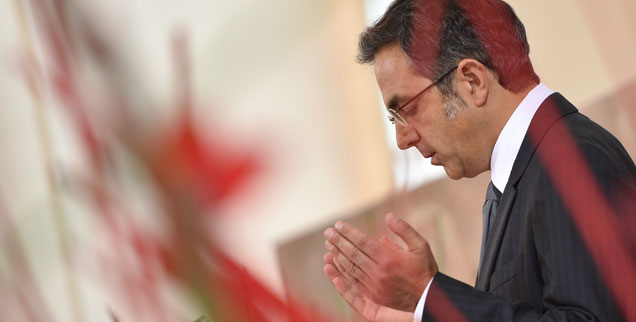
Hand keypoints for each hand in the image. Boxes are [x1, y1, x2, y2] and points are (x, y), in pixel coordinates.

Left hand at [323, 213, 437, 311]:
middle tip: (327, 233)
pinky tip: (332, 267)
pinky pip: (352, 284)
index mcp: (388, 258)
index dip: (348, 232)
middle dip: (338, 241)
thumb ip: (404, 230)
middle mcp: (378, 272)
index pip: (361, 242)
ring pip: (349, 268)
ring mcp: (374, 286)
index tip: (337, 225)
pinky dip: (340, 274)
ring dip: (336, 256)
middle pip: (352, 254)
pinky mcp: (373, 298)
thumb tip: (389, 216)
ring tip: (328, 245)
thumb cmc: (425, 270)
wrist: (429, 299)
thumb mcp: (421, 246)